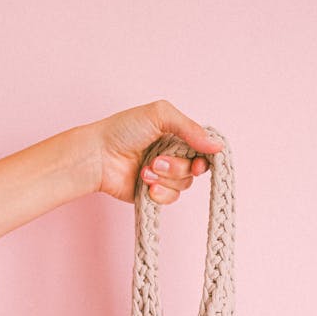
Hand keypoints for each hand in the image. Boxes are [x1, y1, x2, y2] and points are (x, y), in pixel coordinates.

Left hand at [91, 99, 222, 204]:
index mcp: (176, 135)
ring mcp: (163, 176)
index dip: (204, 157)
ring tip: (145, 169)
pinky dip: (159, 192)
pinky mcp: (153, 193)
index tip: (198, 162)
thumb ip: (190, 128)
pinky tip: (145, 183)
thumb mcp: (160, 116)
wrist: (98, 156)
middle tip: (159, 161)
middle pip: (194, 169)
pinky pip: (170, 199)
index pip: (202, 149)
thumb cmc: (123, 130)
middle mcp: (172, 155)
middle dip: (178, 167)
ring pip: (183, 185)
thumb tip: (218, 146)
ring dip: (165, 177)